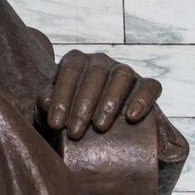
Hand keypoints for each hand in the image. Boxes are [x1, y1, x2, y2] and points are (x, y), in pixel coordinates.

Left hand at [38, 50, 160, 139]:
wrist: (95, 129)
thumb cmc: (69, 117)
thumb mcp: (53, 111)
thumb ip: (45, 104)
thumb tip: (46, 101)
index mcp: (75, 61)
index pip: (69, 71)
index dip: (61, 97)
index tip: (56, 125)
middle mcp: (100, 61)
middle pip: (95, 74)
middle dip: (83, 104)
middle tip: (75, 133)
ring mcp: (124, 70)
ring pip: (122, 76)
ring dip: (110, 101)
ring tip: (99, 127)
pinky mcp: (145, 84)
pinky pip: (150, 86)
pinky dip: (143, 99)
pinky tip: (132, 117)